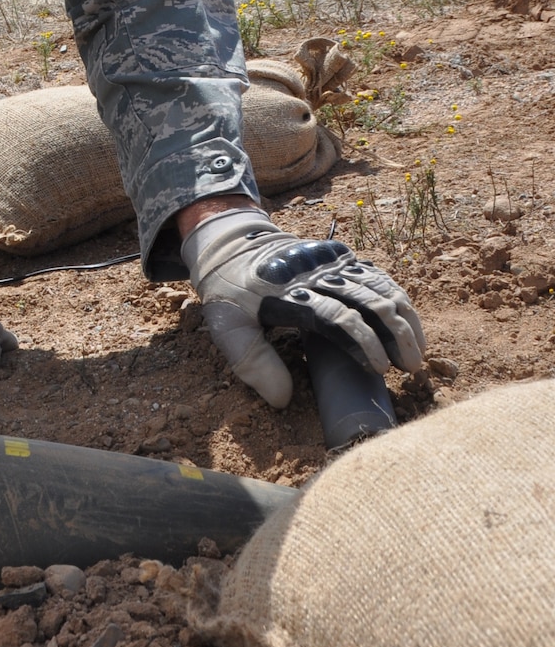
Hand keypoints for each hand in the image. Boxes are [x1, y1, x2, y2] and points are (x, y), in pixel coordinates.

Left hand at [181, 208, 425, 408]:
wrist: (231, 245)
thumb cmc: (230, 293)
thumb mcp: (227, 327)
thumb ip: (252, 363)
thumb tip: (282, 401)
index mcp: (291, 294)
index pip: (337, 318)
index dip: (364, 344)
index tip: (381, 369)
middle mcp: (316, 274)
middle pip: (369, 301)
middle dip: (396, 335)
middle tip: (411, 367)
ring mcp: (330, 262)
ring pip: (379, 286)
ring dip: (405, 318)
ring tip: (419, 351)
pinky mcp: (339, 255)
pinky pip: (376, 274)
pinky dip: (398, 296)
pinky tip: (410, 321)